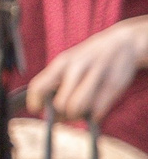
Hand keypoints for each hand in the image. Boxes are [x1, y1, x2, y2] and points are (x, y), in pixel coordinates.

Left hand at [28, 19, 147, 123]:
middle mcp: (77, 67)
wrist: (123, 43)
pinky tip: (95, 108)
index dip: (35, 101)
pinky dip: (95, 115)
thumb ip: (55, 80)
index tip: (37, 109)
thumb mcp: (68, 61)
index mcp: (62, 62)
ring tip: (81, 111)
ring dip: (78, 116)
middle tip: (66, 114)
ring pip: (78, 108)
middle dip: (62, 114)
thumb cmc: (89, 59)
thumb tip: (45, 109)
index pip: (39, 86)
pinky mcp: (114, 85)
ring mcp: (97, 76)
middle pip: (60, 104)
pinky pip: (97, 111)